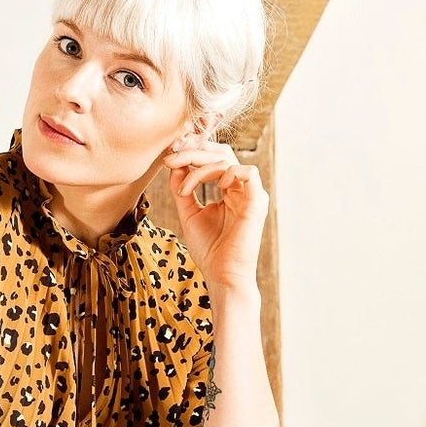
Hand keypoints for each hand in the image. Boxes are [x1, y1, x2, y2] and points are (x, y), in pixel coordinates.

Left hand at [165, 131, 266, 292]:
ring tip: (184, 189)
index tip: (168, 156)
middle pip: (220, 153)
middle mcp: (241, 189)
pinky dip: (228, 172)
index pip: (212, 158)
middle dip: (193, 151)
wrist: (222, 276)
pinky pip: (248, 173)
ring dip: (201, 167)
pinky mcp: (257, 203)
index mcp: (228, 190)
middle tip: (171, 157)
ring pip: (228, 160)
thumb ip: (183, 187)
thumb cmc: (209, 250)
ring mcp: (250, 195)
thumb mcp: (188, 213)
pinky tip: (215, 186)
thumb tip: (174, 163)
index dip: (192, 151)